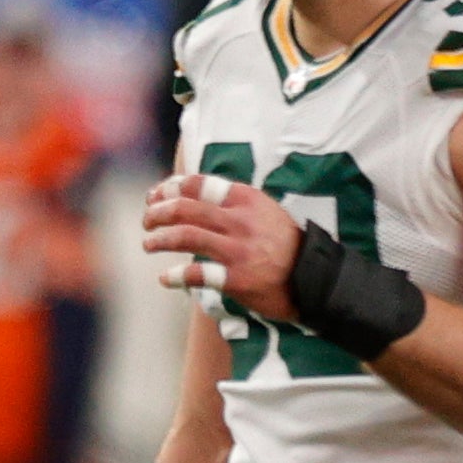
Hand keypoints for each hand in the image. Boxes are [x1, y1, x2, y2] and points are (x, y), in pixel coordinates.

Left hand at [141, 172, 304, 312]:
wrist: (315, 277)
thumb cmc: (284, 244)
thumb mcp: (263, 211)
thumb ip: (232, 205)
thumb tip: (193, 198)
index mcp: (246, 199)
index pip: (199, 184)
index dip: (170, 187)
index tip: (155, 195)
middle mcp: (239, 221)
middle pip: (185, 208)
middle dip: (158, 212)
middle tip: (147, 220)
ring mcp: (238, 250)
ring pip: (186, 236)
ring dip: (160, 239)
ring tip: (148, 244)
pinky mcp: (236, 278)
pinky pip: (197, 274)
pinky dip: (175, 276)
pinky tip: (165, 278)